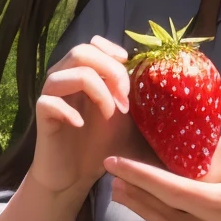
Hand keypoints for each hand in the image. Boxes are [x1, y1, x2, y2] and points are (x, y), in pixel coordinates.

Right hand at [30, 36, 145, 198]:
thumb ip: (143, 102)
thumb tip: (179, 88)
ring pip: (68, 72)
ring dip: (96, 90)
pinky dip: (69, 112)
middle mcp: (65, 78)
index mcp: (85, 73)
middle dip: (111, 72)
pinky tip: (81, 125)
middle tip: (126, 101)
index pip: (94, 43)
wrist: (76, 177)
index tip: (131, 73)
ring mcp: (51, 95)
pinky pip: (49, 102)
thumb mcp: (130, 121)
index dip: (114, 52)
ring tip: (110, 114)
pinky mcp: (41, 116)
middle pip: (83, 51)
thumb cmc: (103, 146)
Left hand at [104, 128, 220, 220]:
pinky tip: (144, 203)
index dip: (145, 177)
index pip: (179, 190)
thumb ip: (215, 154)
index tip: (117, 162)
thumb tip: (179, 157)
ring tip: (120, 190)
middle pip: (169, 212)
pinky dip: (160, 217)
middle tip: (109, 174)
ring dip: (143, 209)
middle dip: (136, 194)